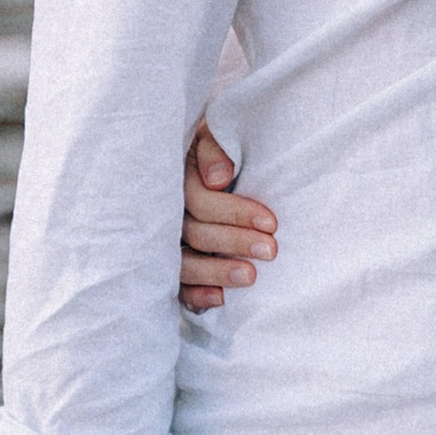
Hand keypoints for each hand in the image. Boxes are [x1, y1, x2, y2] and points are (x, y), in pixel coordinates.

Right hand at [181, 118, 276, 310]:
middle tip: (271, 251)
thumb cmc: (217, 148)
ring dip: (216, 271)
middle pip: (194, 232)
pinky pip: (176, 287)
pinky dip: (196, 295)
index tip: (271, 223)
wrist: (204, 159)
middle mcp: (166, 212)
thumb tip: (218, 179)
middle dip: (233, 242)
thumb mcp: (216, 135)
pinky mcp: (169, 267)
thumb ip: (215, 149)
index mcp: (175, 178)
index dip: (235, 212)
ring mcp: (164, 242)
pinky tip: (221, 299)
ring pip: (182, 263)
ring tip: (251, 277)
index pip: (199, 200)